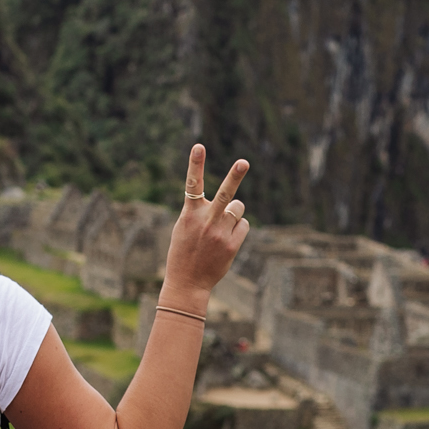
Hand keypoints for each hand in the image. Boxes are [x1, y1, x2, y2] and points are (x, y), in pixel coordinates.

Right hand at [162, 143, 249, 300]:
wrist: (187, 282)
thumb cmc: (184, 251)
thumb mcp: (184, 227)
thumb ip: (201, 211)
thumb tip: (228, 202)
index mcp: (190, 214)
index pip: (192, 184)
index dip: (195, 164)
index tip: (198, 146)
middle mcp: (206, 221)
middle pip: (224, 194)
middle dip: (235, 176)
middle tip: (244, 162)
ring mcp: (220, 233)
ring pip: (238, 208)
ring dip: (234, 213)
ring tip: (221, 227)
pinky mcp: (231, 245)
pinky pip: (243, 225)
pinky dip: (238, 229)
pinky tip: (226, 241)